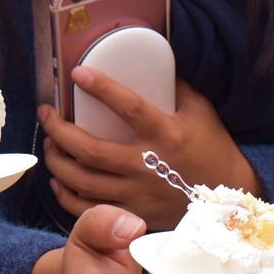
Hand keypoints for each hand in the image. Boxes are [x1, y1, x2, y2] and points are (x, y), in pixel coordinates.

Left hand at [38, 73, 256, 230]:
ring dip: (57, 161)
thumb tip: (150, 58)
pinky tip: (58, 180)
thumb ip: (175, 86)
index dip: (102, 89)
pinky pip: (89, 209)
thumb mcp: (200, 111)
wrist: (227, 199)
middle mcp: (147, 166)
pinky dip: (66, 196)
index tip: (77, 73)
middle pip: (91, 151)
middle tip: (46, 114)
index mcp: (166, 135)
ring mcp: (138, 194)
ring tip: (49, 143)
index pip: (129, 107)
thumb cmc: (213, 148)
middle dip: (59, 131)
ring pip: (83, 181)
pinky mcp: (133, 214)